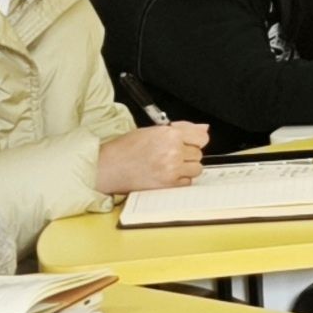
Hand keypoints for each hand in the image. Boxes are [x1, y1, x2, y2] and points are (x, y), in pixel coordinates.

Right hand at [93, 121, 209, 194]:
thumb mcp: (153, 131)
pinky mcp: (168, 184)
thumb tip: (204, 128)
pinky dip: (180, 180)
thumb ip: (182, 129)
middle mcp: (173, 151)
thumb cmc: (126, 148)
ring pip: (196, 169)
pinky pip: (187, 182)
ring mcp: (172, 169)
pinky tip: (165, 174)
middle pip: (199, 154)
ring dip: (186, 168)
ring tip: (168, 165)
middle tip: (170, 154)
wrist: (108, 167)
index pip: (202, 137)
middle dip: (187, 154)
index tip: (188, 143)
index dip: (195, 140)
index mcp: (169, 134)